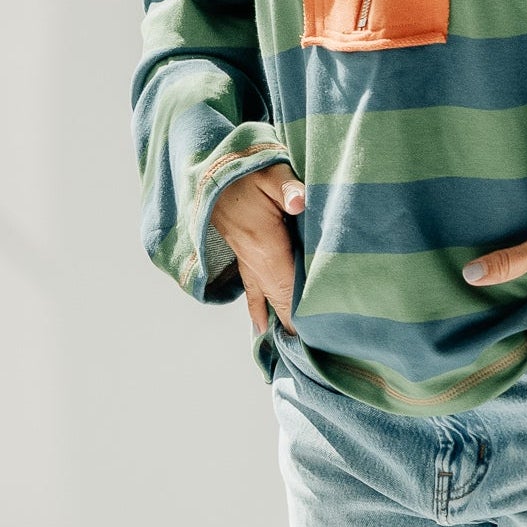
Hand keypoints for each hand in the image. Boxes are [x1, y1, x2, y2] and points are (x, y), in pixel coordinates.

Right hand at [214, 161, 305, 334]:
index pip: (289, 293)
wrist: (208, 170)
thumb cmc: (243, 169)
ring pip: (265, 300)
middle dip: (295, 328)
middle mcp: (255, 262)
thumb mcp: (270, 172)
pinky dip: (259, 309)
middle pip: (279, 303)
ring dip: (278, 321)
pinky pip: (253, 289)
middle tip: (313, 356)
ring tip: (290, 350)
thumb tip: (300, 201)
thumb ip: (288, 188)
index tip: (317, 343)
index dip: (303, 319)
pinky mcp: (243, 254)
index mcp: (266, 248)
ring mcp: (246, 261)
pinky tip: (260, 326)